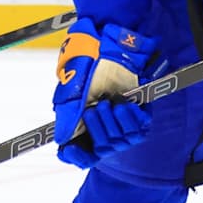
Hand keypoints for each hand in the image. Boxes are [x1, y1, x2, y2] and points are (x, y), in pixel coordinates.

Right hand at [52, 18, 156, 167]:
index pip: (81, 155)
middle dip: (98, 130)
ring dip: (113, 124)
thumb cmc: (87, 67)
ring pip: (120, 142)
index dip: (77, 156)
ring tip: (108, 104)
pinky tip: (124, 106)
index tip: (72, 150)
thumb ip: (68, 117)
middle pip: (102, 149)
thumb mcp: (71, 92)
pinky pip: (139, 130)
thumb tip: (62, 141)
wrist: (110, 46)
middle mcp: (104, 126)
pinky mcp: (141, 115)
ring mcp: (123, 122)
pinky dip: (130, 120)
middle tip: (94, 110)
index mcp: (84, 125)